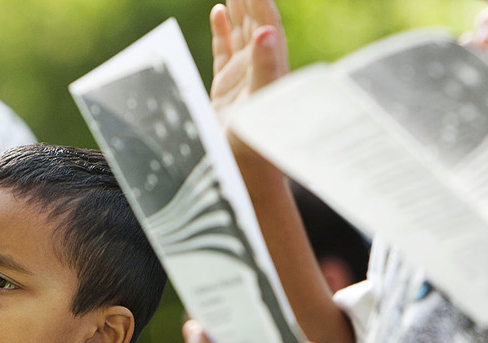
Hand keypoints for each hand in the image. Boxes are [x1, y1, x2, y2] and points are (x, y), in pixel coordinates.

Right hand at [210, 0, 289, 166]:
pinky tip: (218, 12)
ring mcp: (243, 78)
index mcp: (269, 68)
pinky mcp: (227, 90)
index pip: (266, 20)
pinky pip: (225, 51)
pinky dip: (222, 31)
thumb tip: (268, 30)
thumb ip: (267, 69)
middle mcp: (260, 68)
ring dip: (237, 6)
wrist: (245, 181)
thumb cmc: (255, 150)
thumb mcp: (259, 108)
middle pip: (255, 19)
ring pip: (240, 32)